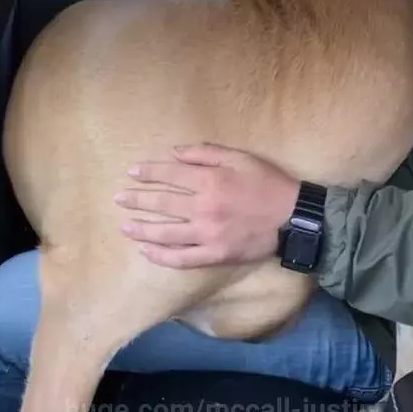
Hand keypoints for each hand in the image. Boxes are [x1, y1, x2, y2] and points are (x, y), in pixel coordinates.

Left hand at [114, 144, 299, 268]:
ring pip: (166, 232)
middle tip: (119, 199)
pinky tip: (147, 251)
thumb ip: (206, 153)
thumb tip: (175, 153)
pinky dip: (161, 255)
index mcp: (210, 180)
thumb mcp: (240, 157)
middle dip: (137, 200)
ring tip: (124, 226)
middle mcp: (204, 207)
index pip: (170, 174)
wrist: (293, 218)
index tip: (132, 173)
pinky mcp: (214, 255)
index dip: (149, 172)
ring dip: (142, 228)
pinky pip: (181, 258)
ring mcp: (207, 234)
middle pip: (163, 202)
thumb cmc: (267, 183)